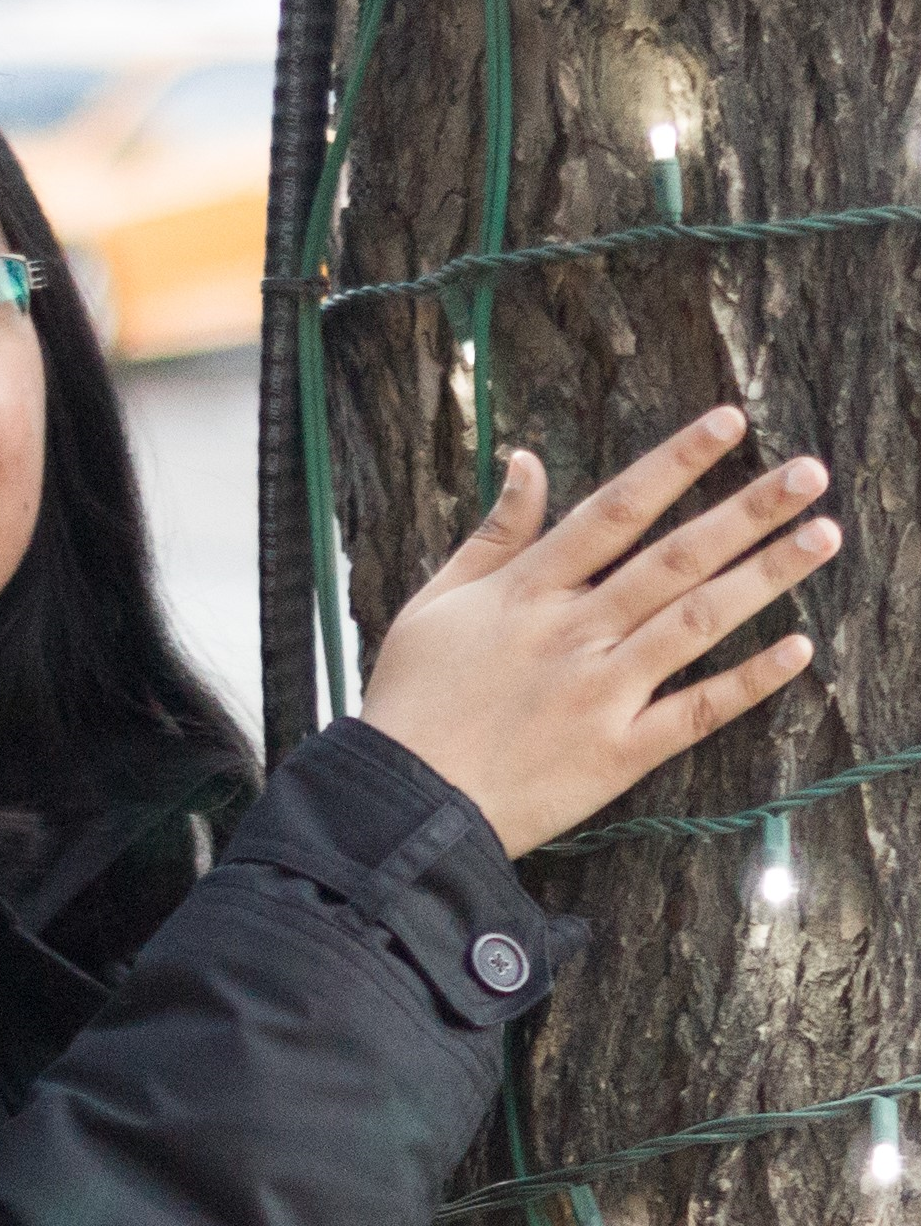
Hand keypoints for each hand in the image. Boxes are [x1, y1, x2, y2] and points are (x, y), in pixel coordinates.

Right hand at [358, 406, 838, 857]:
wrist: (404, 801)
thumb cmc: (411, 701)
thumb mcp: (434, 603)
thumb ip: (492, 535)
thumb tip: (526, 462)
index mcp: (527, 592)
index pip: (614, 511)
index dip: (674, 464)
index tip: (728, 425)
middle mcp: (573, 634)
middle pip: (673, 559)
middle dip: (746, 511)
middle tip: (809, 472)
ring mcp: (600, 693)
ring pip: (695, 622)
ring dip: (764, 577)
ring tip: (822, 536)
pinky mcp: (617, 753)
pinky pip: (694, 711)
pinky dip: (747, 681)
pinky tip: (796, 648)